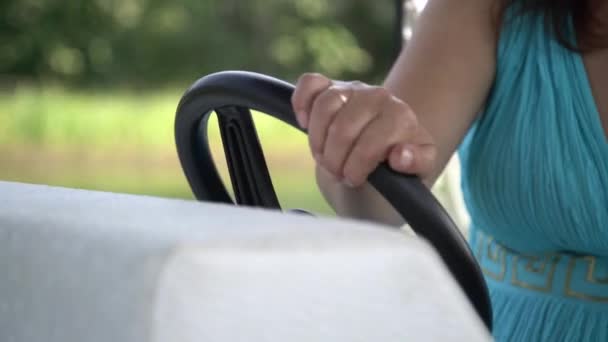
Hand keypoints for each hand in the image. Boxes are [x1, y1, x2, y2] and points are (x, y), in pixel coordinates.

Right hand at [291, 73, 436, 187]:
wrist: (384, 147)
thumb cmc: (398, 161)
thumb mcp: (417, 169)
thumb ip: (417, 163)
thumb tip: (399, 156)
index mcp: (401, 117)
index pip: (369, 143)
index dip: (356, 167)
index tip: (354, 179)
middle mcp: (378, 97)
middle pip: (342, 128)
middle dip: (334, 160)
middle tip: (337, 173)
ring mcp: (353, 89)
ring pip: (324, 107)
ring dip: (317, 141)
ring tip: (324, 158)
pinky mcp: (330, 85)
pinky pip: (309, 84)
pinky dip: (302, 103)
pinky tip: (304, 123)